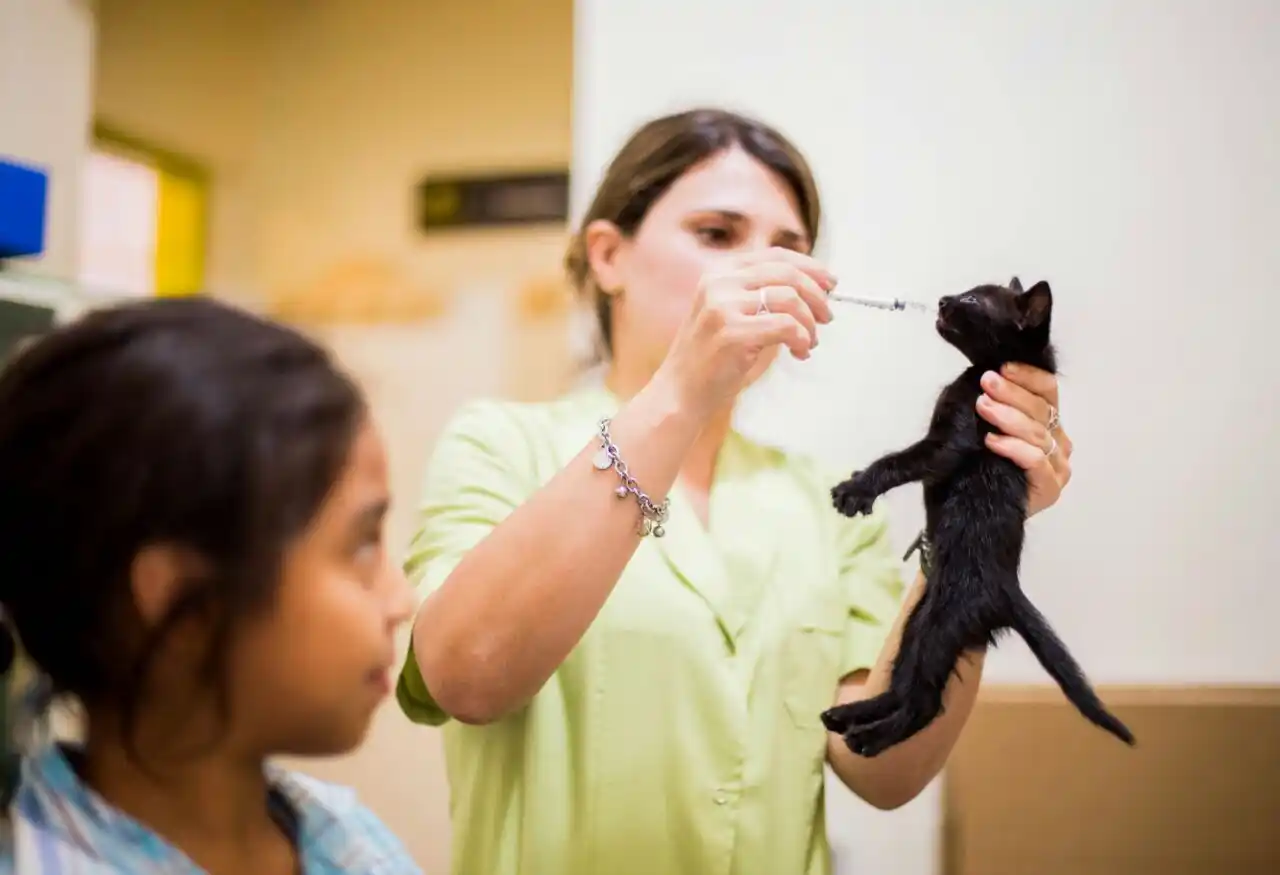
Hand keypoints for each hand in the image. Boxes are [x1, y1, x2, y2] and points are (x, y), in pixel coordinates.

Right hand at [656, 247, 835, 418]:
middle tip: (828, 316)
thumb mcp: (731, 314)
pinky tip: (800, 351)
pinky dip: (802, 339)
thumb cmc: (712, 358)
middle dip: (817, 294)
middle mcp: (719, 283)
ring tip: (810, 341)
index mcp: (719, 272)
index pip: (774, 255)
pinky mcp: (732, 332)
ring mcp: (723, 306)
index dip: (809, 266)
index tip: (830, 283)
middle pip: (787, 273)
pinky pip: (786, 326)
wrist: (680, 393)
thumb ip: (760, 295)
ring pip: (790, 298)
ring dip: (810, 322)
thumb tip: (814, 287)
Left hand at [976, 363, 1071, 517]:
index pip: (1047, 391)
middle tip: (987, 382)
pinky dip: (1014, 448)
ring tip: (983, 406)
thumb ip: (988, 404)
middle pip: (1042, 409)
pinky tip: (992, 440)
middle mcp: (1058, 442)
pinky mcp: (1050, 488)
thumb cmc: (972, 467)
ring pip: (1038, 433)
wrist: (967, 513)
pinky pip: (1035, 461)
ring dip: (1009, 416)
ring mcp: (1057, 466)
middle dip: (1012, 393)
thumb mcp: (976, 426)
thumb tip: (984, 377)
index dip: (1028, 376)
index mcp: (1047, 422)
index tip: (1003, 367)